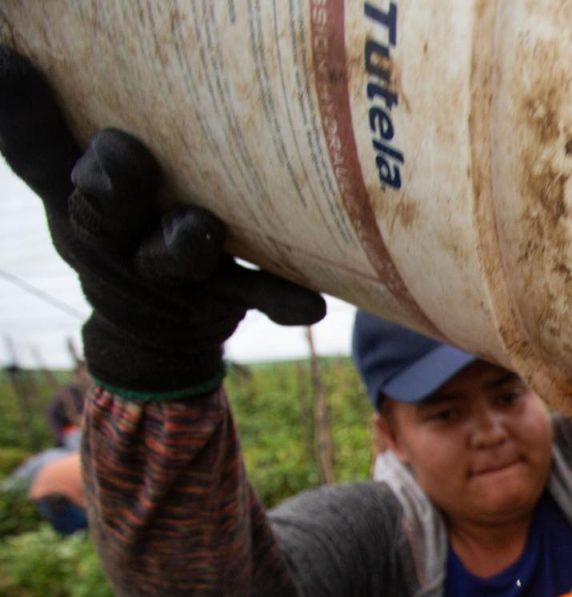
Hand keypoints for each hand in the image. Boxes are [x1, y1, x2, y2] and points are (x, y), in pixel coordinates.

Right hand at [0, 45, 324, 398]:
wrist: (152, 335)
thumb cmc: (119, 225)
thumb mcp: (72, 182)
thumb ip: (48, 128)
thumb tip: (5, 53)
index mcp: (73, 198)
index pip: (34, 154)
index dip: (20, 113)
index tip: (9, 64)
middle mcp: (114, 237)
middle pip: (102, 210)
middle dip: (112, 182)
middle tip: (120, 152)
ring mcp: (170, 271)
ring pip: (175, 254)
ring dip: (186, 240)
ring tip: (199, 226)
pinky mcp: (225, 296)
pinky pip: (256, 297)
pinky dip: (281, 300)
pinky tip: (309, 304)